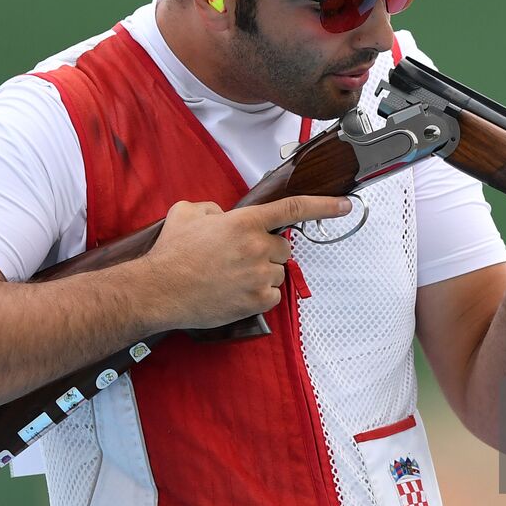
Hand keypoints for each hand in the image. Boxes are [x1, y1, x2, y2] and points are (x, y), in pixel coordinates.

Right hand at [141, 196, 351, 329]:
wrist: (159, 290)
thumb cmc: (172, 252)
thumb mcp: (188, 213)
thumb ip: (213, 208)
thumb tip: (223, 216)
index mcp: (245, 222)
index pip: (294, 208)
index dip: (324, 205)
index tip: (346, 205)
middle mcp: (258, 246)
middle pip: (283, 247)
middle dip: (267, 251)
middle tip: (239, 258)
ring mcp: (259, 275)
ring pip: (278, 272)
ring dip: (263, 274)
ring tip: (231, 277)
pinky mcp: (256, 300)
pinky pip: (273, 295)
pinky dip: (260, 295)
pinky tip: (236, 293)